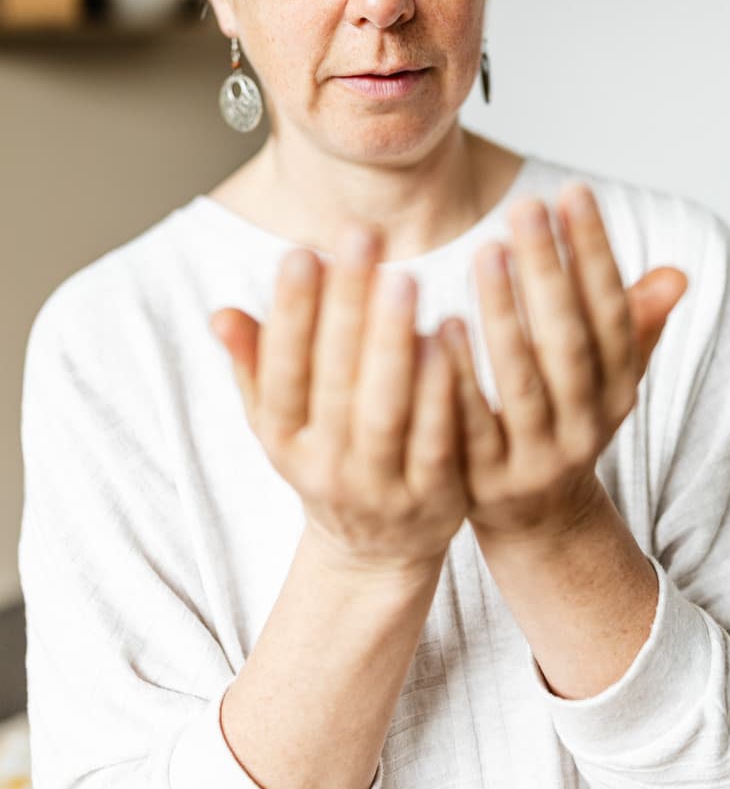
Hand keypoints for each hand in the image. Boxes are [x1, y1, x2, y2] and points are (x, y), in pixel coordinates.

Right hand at [209, 225, 467, 576]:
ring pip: (384, 410)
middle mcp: (323, 465)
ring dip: (392, 344)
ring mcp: (379, 486)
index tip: (302, 251)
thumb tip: (221, 313)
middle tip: (362, 237)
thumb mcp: (282, 418)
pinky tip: (450, 336)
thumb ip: (257, 363)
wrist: (375, 551)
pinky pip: (436, 440)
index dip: (291, 312)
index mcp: (282, 437)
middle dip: (346, 306)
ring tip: (404, 279)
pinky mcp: (432, 498)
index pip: (283, 368)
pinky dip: (442, 391)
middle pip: (335, 379)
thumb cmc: (327, 455)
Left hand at [438, 183, 688, 539]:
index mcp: (616, 389)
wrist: (534, 518)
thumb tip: (678, 275)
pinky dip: (456, 378)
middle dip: (549, 271)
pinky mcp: (484, 484)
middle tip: (525, 206)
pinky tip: (438, 328)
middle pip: (569, 341)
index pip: (610, 311)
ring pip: (522, 381)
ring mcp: (536, 457)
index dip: (594, 253)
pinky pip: (470, 426)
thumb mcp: (604, 376)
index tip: (573, 192)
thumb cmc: (563, 417)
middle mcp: (584, 424)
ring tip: (487, 251)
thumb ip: (632, 325)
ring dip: (505, 314)